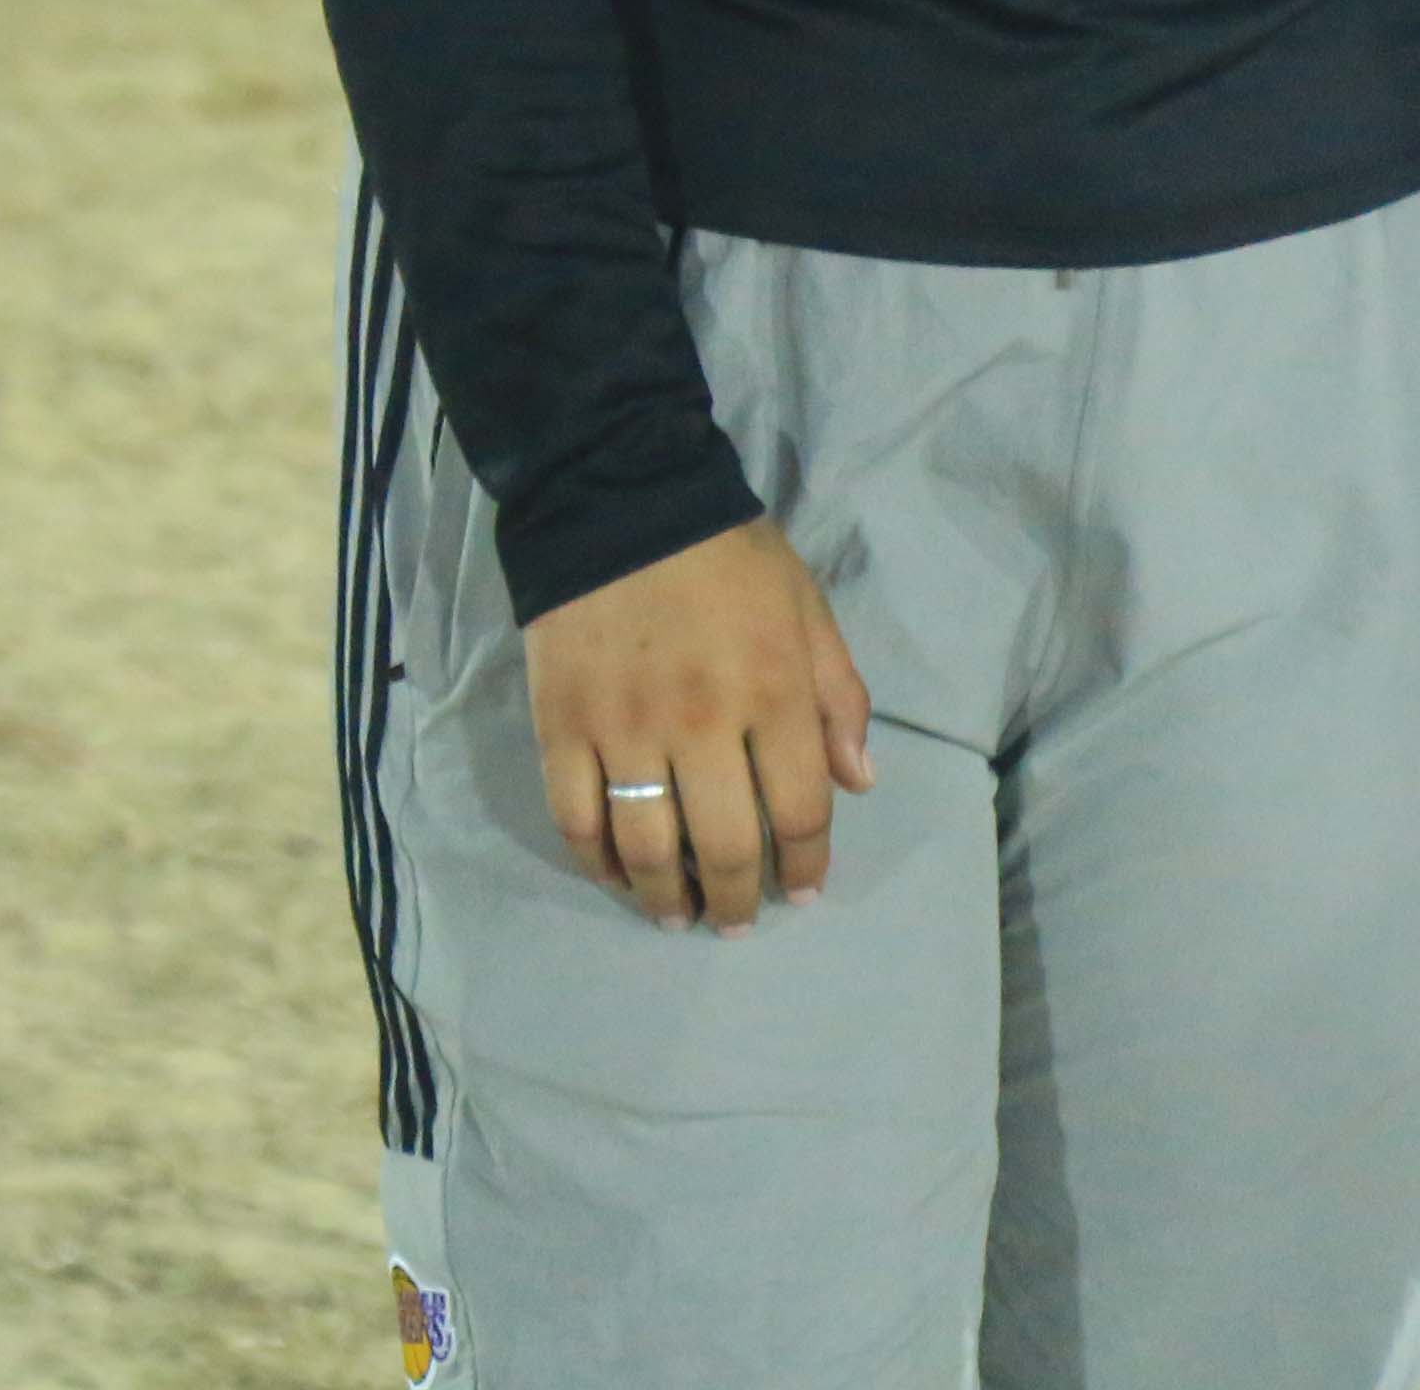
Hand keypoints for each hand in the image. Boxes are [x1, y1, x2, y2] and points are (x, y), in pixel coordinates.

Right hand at [519, 515, 873, 934]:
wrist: (617, 498)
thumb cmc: (727, 557)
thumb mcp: (807, 608)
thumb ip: (838, 695)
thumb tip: (857, 784)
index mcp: (774, 692)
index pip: (801, 810)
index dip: (807, 866)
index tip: (801, 893)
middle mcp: (703, 723)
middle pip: (727, 845)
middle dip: (737, 900)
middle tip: (735, 921)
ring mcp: (626, 729)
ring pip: (648, 849)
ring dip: (666, 899)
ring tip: (676, 916)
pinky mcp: (562, 726)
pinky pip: (578, 818)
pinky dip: (598, 861)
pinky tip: (617, 875)